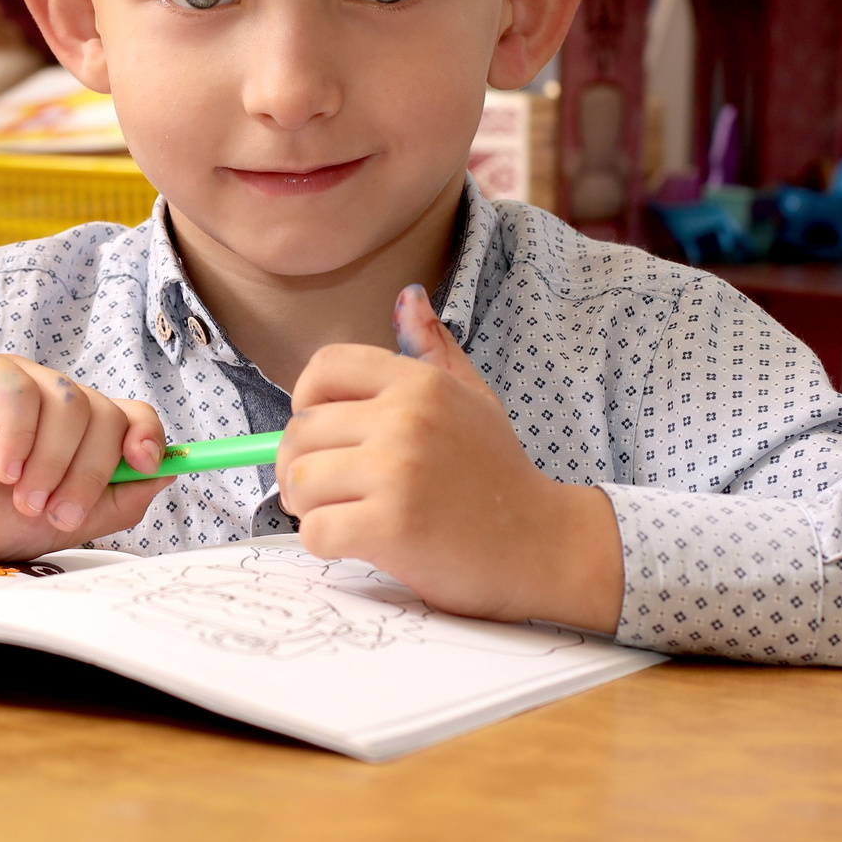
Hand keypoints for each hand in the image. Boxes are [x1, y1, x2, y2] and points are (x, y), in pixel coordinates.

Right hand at [0, 353, 169, 561]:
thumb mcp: (64, 524)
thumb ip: (116, 500)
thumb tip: (167, 472)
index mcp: (81, 434)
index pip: (132, 417)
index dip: (147, 435)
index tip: (145, 463)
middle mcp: (56, 401)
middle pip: (104, 415)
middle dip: (88, 472)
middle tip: (54, 512)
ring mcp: (19, 382)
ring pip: (69, 403)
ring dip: (52, 461)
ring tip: (23, 498)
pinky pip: (19, 391)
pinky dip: (19, 436)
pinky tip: (2, 470)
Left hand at [278, 285, 622, 631]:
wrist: (542, 546)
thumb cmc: (499, 475)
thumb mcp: (474, 398)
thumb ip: (436, 349)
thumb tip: (409, 295)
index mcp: (419, 382)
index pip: (324, 367)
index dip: (306, 400)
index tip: (323, 432)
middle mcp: (405, 418)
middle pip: (301, 431)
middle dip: (299, 466)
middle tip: (325, 489)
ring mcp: (397, 472)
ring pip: (299, 482)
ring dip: (308, 507)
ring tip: (342, 513)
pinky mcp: (391, 527)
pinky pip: (314, 531)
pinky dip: (323, 542)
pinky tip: (355, 542)